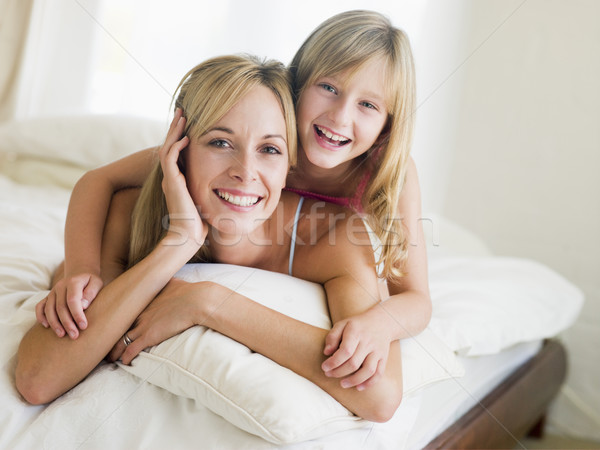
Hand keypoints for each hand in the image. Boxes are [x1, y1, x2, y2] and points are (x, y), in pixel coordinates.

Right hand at [35, 272, 102, 338]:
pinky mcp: (48, 297)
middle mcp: (60, 286)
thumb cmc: (90, 281)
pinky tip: (46, 326)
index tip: (84, 326)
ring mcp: (52, 292)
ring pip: (49, 309)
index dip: (77, 314)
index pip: (73, 300)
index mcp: (73, 282)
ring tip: (62, 335)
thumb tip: (83, 306)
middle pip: (60, 307)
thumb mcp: (96, 283)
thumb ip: (91, 293)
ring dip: (54, 323)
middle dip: (67, 323)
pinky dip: (40, 316)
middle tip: (74, 335)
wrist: (79, 273)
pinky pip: (40, 306)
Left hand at [107, 278, 198, 364]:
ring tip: (110, 358)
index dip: (118, 319)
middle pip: (118, 326)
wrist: (196, 301)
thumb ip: (167, 282)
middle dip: (110, 336)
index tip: (114, 325)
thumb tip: (169, 278)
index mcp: (144, 301)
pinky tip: (124, 362)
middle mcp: (140, 313)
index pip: (124, 311)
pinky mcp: (149, 336)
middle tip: (105, 342)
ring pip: (121, 340)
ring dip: (115, 351)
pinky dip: (126, 357)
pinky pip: (132, 349)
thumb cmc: (189, 291)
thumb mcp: (173, 282)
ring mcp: (143, 325)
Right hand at [159, 109, 206, 246]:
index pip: (177, 152)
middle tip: (182, 112)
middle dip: (176, 128)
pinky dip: (177, 147)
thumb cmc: (201, 222)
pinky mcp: (171, 183)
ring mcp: (170, 179)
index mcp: (178, 180)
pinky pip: (170, 159)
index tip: (190, 124)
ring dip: (174, 131)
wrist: (189, 236)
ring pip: (167, 148)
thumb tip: (228, 184)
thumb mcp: (207, 200)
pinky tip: (186, 138)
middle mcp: (172, 177)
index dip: (181, 137)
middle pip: (170, 145)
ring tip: (181, 116)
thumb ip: (210, 189)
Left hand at [321, 305, 391, 390]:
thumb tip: (326, 352)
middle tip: (329, 374)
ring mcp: (377, 351)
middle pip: (354, 363)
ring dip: (354, 380)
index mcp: (356, 332)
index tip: (324, 367)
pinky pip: (379, 373)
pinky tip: (359, 387)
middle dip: (339, 372)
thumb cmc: (357, 325)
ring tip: (342, 384)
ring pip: (368, 370)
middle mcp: (368, 342)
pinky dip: (369, 383)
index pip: (345, 351)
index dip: (334, 362)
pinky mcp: (384, 358)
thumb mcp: (342, 324)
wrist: (381, 322)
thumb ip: (332, 337)